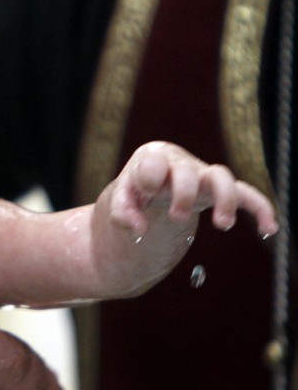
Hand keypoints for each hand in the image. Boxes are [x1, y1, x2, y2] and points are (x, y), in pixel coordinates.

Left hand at [110, 141, 277, 237]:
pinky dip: (259, 207)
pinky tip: (269, 229)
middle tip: (176, 217)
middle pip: (188, 172)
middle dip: (183, 194)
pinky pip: (245, 193)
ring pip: (222, 177)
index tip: (148, 191)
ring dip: (225, 199)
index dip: (152, 175)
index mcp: (153, 159)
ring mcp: (201, 176)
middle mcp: (180, 164)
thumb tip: (138, 229)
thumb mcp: (121, 199)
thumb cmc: (135, 190)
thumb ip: (121, 213)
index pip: (155, 161)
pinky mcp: (218, 191)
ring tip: (223, 225)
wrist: (151, 186)